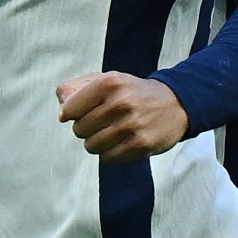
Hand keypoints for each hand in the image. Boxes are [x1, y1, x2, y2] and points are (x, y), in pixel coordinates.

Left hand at [56, 71, 192, 161]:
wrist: (176, 104)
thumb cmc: (133, 92)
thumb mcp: (108, 79)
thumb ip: (77, 88)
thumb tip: (61, 112)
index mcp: (109, 82)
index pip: (69, 109)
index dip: (71, 114)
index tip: (81, 113)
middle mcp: (121, 102)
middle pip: (79, 130)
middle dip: (86, 128)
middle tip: (103, 122)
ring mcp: (132, 125)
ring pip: (91, 146)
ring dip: (97, 143)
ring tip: (112, 133)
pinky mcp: (141, 145)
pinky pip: (107, 158)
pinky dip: (110, 154)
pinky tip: (122, 143)